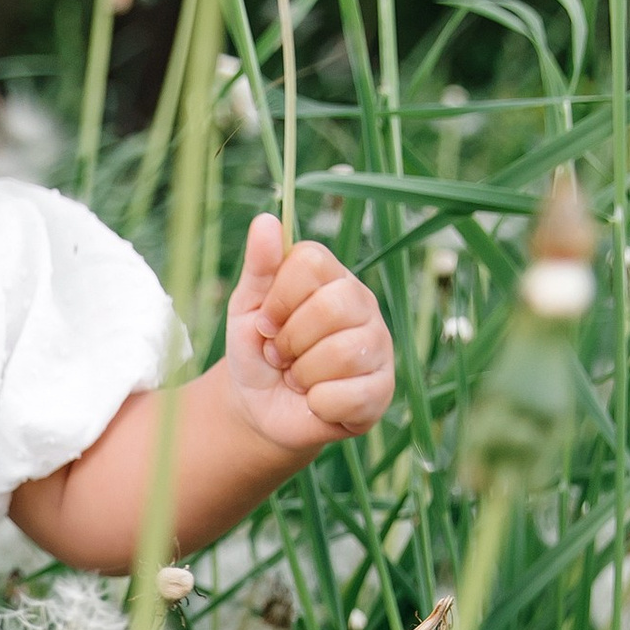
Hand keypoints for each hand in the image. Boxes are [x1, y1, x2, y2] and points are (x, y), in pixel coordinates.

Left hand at [221, 215, 395, 464]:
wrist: (260, 409)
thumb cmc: (258, 350)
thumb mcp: (247, 306)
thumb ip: (259, 266)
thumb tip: (266, 220)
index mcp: (332, 276)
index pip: (311, 262)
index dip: (279, 298)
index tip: (266, 323)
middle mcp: (363, 304)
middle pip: (332, 306)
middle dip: (291, 339)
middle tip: (281, 355)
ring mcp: (379, 346)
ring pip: (343, 352)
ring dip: (303, 374)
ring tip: (298, 378)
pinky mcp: (382, 390)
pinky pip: (350, 395)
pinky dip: (319, 403)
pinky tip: (316, 401)